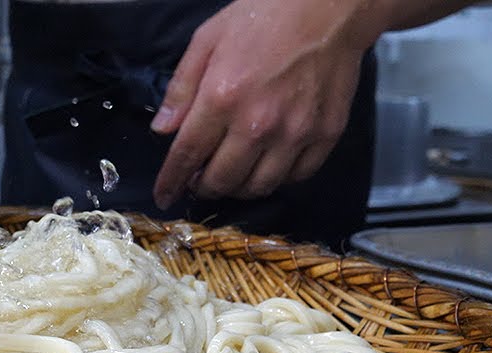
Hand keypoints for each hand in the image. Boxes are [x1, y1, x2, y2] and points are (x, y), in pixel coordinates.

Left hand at [150, 0, 384, 206]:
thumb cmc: (265, 17)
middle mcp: (258, 124)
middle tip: (200, 180)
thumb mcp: (207, 40)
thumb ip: (181, 88)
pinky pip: (296, 177)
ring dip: (238, 189)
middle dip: (203, 187)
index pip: (186, 156)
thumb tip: (163, 130)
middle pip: (221, 181)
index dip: (171, 182)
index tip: (164, 195)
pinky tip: (268, 165)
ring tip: (232, 174)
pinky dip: (278, 179)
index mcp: (222, 98)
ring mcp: (295, 133)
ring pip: (258, 187)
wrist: (328, 7)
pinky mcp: (325, 134)